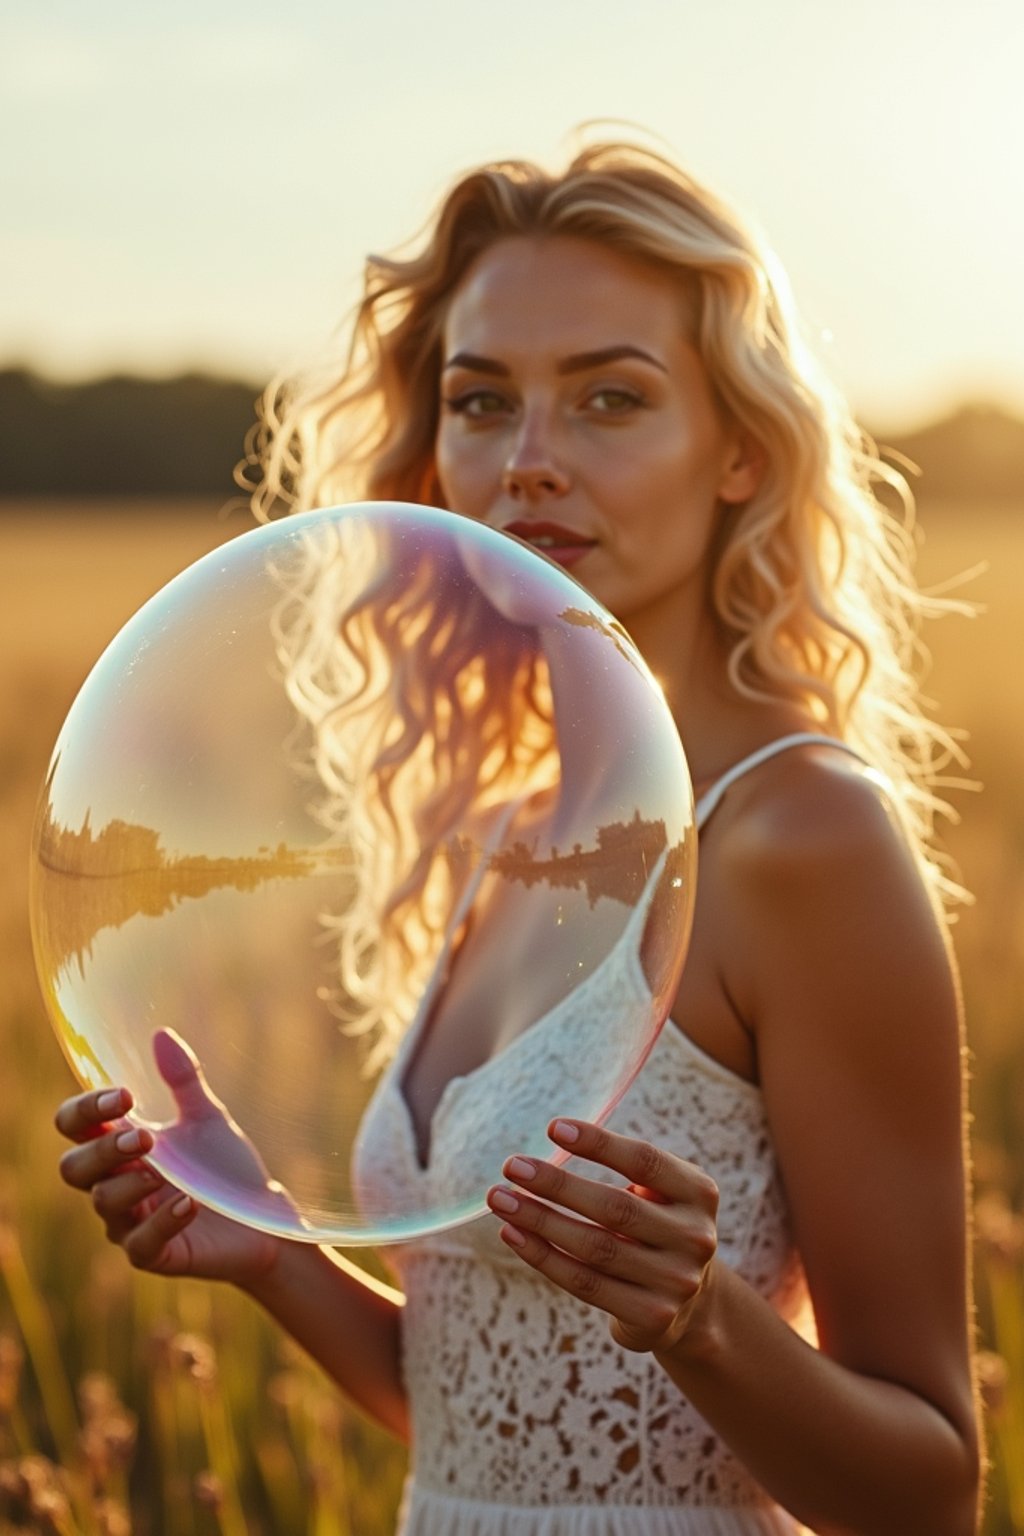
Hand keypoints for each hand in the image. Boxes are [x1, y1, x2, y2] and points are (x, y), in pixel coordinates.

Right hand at [56, 1029, 289, 1287]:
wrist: (264, 1218)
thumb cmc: (224, 1169)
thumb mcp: (207, 1119)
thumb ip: (183, 1081)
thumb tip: (161, 1034)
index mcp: (120, 1146)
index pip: (74, 1126)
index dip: (85, 1110)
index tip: (124, 1094)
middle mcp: (116, 1184)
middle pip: (74, 1168)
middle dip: (102, 1150)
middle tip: (143, 1137)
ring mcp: (131, 1223)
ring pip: (104, 1204)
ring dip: (131, 1184)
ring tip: (163, 1171)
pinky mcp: (156, 1256)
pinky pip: (141, 1244)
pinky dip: (162, 1222)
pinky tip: (187, 1203)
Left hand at [486, 1118, 718, 1354]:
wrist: (689, 1303)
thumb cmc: (654, 1227)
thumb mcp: (658, 1192)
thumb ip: (624, 1169)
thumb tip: (549, 1149)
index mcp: (698, 1192)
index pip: (645, 1161)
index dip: (599, 1143)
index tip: (553, 1128)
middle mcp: (694, 1236)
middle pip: (615, 1206)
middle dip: (556, 1185)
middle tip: (511, 1166)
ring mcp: (676, 1281)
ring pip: (594, 1247)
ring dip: (539, 1221)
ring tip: (500, 1199)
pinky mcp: (652, 1316)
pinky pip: (584, 1283)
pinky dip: (543, 1257)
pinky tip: (513, 1235)